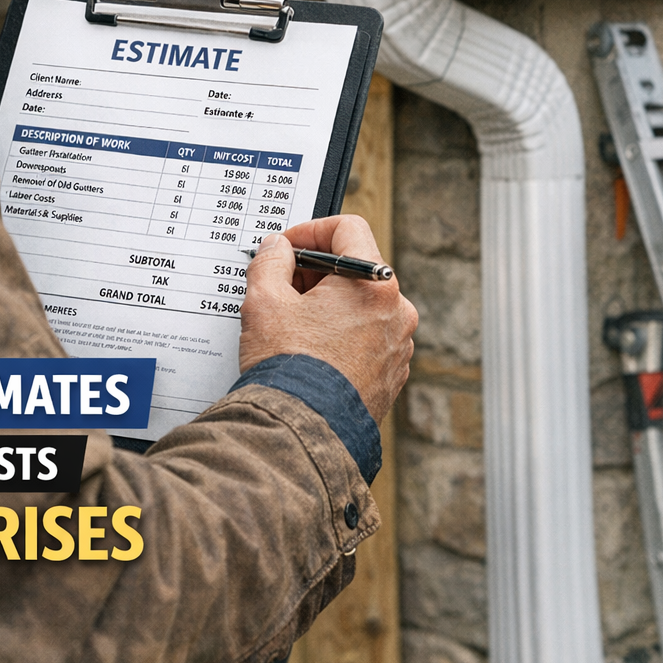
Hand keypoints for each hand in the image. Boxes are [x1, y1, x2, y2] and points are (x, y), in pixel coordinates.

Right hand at [239, 216, 417, 423]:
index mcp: (375, 284)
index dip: (310, 230)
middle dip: (314, 273)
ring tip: (289, 325)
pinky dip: (338, 335)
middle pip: (355, 270)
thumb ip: (270, 262)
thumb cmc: (289, 368)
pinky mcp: (391, 376)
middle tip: (279, 287)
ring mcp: (398, 347)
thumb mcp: (264, 301)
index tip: (286, 247)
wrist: (303, 433)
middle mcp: (397, 312)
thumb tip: (277, 248)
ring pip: (360, 307)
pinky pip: (365, 339)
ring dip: (326, 305)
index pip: (348, 229)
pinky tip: (307, 352)